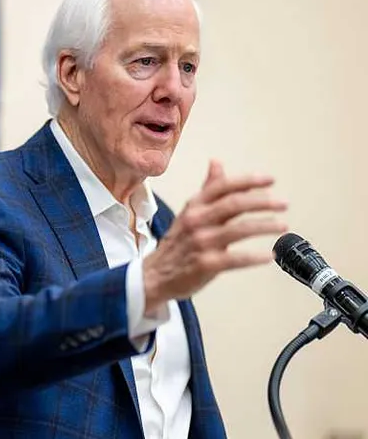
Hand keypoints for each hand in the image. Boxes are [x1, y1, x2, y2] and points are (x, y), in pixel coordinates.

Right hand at [143, 160, 287, 313]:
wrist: (155, 275)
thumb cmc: (178, 244)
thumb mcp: (190, 212)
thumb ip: (208, 189)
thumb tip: (217, 163)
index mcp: (194, 206)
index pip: (223, 186)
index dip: (248, 180)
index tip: (270, 180)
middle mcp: (196, 221)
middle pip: (234, 204)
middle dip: (263, 201)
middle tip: (283, 203)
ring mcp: (201, 242)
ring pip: (239, 229)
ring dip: (265, 226)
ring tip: (283, 226)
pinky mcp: (206, 264)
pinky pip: (236, 258)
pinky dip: (255, 257)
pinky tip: (269, 256)